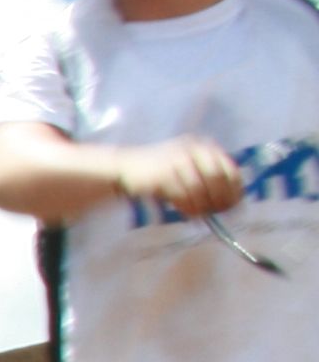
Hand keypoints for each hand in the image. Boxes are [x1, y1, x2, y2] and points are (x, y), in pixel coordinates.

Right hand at [120, 136, 244, 216]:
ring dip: (201, 206)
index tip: (233, 206)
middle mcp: (192, 149)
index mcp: (203, 146)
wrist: (125, 168)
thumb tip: (232, 201)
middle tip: (217, 213)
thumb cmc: (161, 172)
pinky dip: (187, 207)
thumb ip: (209, 178)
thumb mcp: (189, 168)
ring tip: (199, 215)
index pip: (230, 169)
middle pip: (217, 177)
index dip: (234, 190)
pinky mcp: (162, 173)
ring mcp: (176, 159)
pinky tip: (186, 212)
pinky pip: (182, 195)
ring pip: (199, 188)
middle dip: (220, 199)